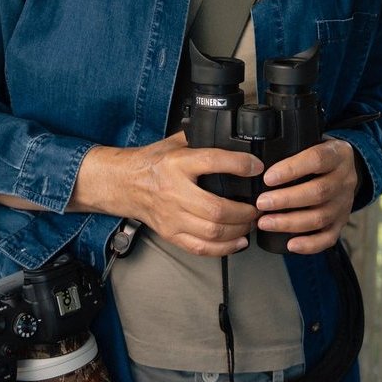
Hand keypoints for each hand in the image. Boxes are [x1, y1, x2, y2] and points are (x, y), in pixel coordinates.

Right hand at [74, 134, 261, 256]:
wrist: (123, 183)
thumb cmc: (151, 162)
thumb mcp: (174, 142)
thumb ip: (200, 137)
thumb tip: (230, 133)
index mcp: (178, 163)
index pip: (213, 161)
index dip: (240, 164)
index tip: (256, 167)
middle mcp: (175, 191)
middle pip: (215, 208)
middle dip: (244, 211)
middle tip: (258, 206)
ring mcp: (172, 217)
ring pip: (211, 231)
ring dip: (238, 230)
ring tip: (251, 223)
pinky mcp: (170, 233)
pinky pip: (200, 248)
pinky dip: (223, 248)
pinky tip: (238, 242)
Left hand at [255, 137, 358, 254]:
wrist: (348, 167)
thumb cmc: (321, 156)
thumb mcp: (313, 142)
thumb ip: (294, 150)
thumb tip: (258, 165)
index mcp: (338, 154)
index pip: (317, 159)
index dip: (291, 169)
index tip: (268, 178)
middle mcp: (345, 179)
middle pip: (318, 192)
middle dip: (285, 200)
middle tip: (261, 203)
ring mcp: (345, 203)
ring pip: (320, 217)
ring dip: (290, 223)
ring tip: (265, 223)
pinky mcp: (342, 222)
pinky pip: (329, 238)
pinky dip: (309, 244)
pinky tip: (290, 244)